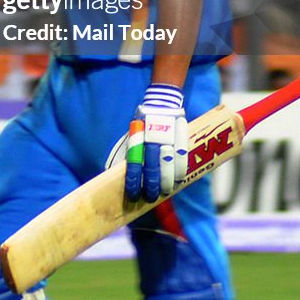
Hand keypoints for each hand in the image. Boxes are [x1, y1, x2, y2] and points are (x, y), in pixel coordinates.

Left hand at [124, 84, 187, 202]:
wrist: (161, 103)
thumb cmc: (144, 123)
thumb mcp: (133, 133)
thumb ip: (129, 151)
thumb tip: (118, 171)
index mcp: (138, 139)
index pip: (133, 164)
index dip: (133, 182)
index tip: (132, 194)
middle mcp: (152, 140)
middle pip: (152, 169)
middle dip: (151, 187)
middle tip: (150, 197)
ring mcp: (168, 140)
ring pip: (168, 167)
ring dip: (166, 183)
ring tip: (164, 193)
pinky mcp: (180, 139)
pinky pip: (182, 160)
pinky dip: (180, 173)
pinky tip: (177, 182)